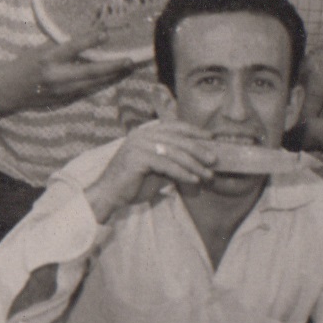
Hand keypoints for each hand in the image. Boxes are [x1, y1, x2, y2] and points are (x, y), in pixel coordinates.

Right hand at [13, 35, 137, 106]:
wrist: (7, 92)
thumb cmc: (23, 66)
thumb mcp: (39, 50)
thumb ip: (61, 46)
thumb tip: (86, 34)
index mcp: (47, 59)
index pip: (72, 48)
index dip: (89, 40)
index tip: (105, 33)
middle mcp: (56, 77)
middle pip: (90, 72)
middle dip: (112, 67)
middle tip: (130, 60)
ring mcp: (61, 92)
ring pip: (93, 85)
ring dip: (112, 77)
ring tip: (128, 69)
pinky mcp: (64, 102)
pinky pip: (87, 92)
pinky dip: (101, 85)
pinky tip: (113, 79)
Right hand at [84, 117, 217, 219]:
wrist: (109, 195)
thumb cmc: (132, 183)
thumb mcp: (157, 169)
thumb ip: (172, 161)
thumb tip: (198, 161)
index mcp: (145, 133)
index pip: (174, 126)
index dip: (193, 131)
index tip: (211, 137)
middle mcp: (141, 135)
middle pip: (177, 139)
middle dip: (198, 149)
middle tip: (214, 159)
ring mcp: (138, 145)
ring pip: (174, 152)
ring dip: (194, 164)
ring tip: (207, 174)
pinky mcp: (137, 158)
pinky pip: (166, 165)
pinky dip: (182, 173)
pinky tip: (193, 180)